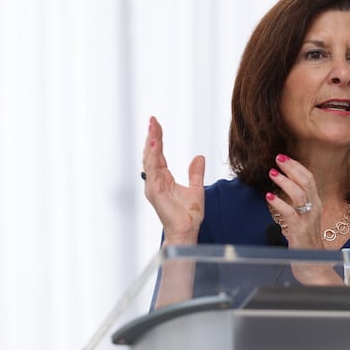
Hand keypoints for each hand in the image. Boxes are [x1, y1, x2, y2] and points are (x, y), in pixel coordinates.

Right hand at [142, 116, 204, 243]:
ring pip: (150, 159)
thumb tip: (199, 157)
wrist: (187, 230)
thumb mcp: (196, 189)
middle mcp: (155, 181)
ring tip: (153, 127)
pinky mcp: (154, 191)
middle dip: (152, 136)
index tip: (157, 123)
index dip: (158, 138)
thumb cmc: (189, 215)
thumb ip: (196, 173)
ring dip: (151, 142)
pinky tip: (156, 144)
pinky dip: (153, 156)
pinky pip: (153, 170)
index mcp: (163, 179)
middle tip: (152, 119)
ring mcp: (153, 186)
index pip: (159, 154)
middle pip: (152, 154)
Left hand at [266, 154, 323, 248]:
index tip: (284, 157)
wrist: (313, 264)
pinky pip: (290, 213)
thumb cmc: (305, 239)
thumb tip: (283, 185)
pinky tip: (269, 196)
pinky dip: (278, 203)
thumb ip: (297, 202)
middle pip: (306, 181)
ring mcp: (308, 219)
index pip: (309, 178)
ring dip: (285, 182)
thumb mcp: (303, 216)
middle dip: (291, 167)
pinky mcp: (300, 231)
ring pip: (299, 194)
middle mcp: (314, 208)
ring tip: (272, 173)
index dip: (296, 166)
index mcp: (315, 202)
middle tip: (277, 158)